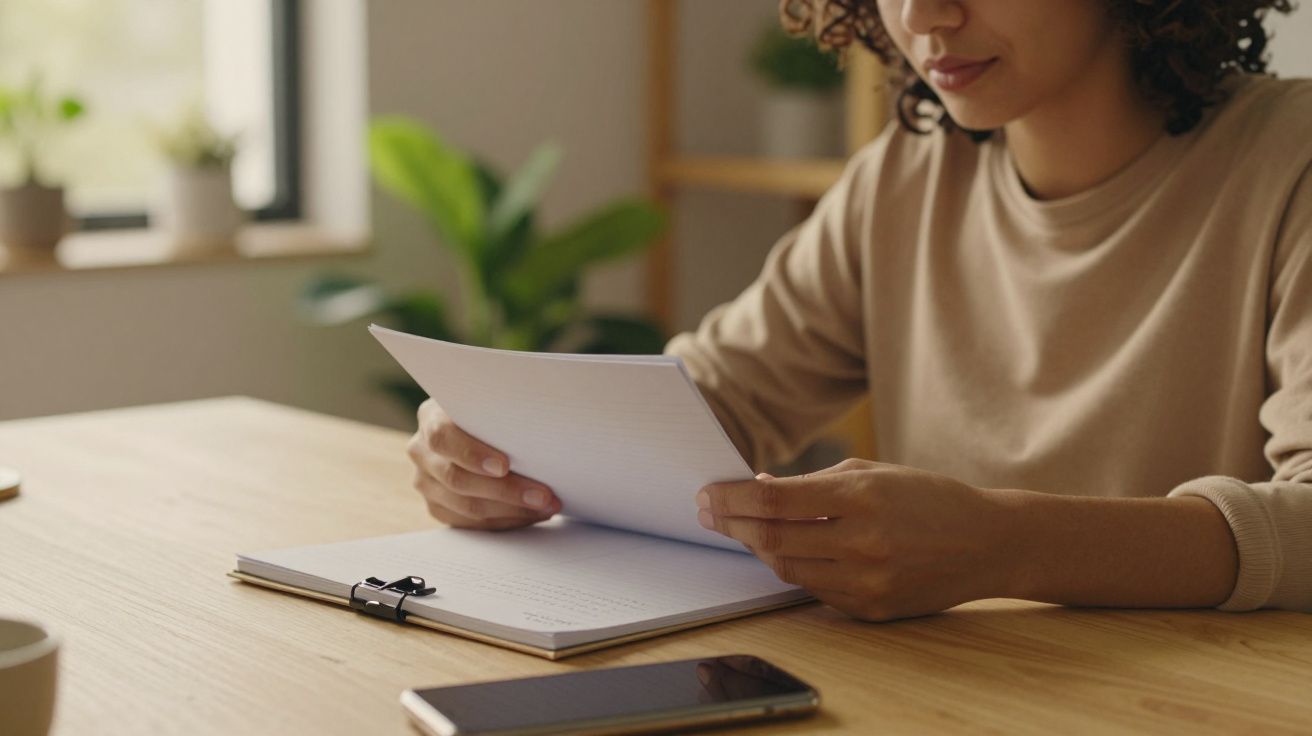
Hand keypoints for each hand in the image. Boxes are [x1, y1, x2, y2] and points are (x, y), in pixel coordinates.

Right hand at [407, 398, 560, 529]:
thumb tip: (541, 425)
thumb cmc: (491, 412)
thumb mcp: (491, 402)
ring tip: (546, 507)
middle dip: (506, 490)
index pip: (443, 437)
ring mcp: (425, 482)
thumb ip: (501, 412)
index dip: (472, 454)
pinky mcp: (437, 506)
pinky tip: (529, 514)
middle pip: (457, 479)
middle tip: (543, 496)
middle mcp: (421, 451)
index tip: (504, 466)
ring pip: (466, 506)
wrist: (476, 428)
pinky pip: (469, 523)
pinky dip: (503, 520)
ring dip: (511, 510)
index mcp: (431, 417)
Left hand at [696, 459, 1015, 621]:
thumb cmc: (929, 498)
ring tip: (744, 529)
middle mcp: (862, 542)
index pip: (775, 500)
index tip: (707, 494)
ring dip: (759, 547)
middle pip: (772, 538)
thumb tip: (759, 488)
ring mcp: (867, 581)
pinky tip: (786, 550)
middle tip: (708, 512)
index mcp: (861, 498)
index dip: (732, 498)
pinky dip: (795, 568)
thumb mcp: (875, 473)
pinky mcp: (871, 609)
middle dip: (732, 524)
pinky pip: (815, 590)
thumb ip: (816, 483)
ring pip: (787, 568)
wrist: (988, 543)